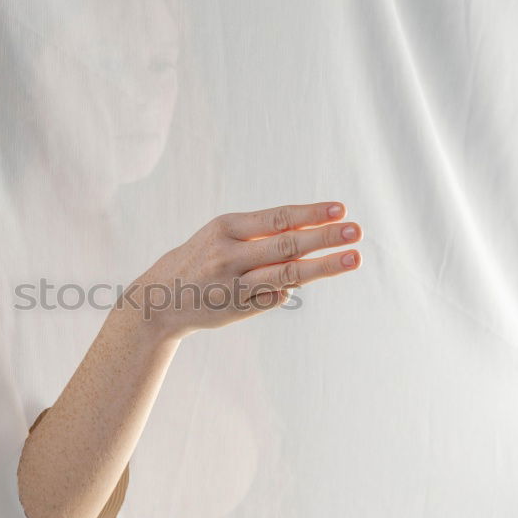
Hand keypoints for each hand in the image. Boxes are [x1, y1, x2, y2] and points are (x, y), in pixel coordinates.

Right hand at [123, 201, 362, 340]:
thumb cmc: (201, 258)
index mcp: (226, 227)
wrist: (160, 297)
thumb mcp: (222, 235)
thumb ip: (262, 235)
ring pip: (286, 274)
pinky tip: (292, 286)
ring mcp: (233, 284)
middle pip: (286, 245)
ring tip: (353, 259)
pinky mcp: (236, 308)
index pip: (277, 217)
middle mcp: (228, 255)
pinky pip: (274, 298)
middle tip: (357, 232)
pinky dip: (287, 290)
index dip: (310, 214)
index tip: (341, 209)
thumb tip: (312, 234)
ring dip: (323, 267)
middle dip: (325, 238)